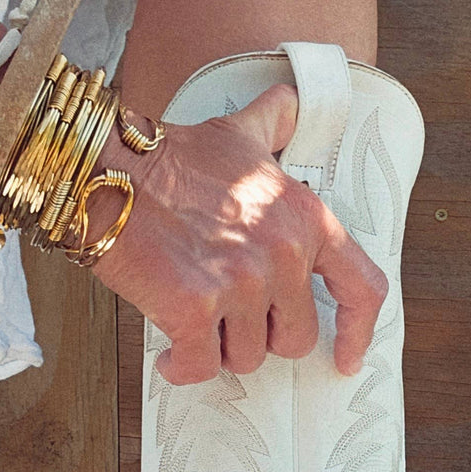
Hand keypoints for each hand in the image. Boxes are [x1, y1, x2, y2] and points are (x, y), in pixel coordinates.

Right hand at [90, 84, 388, 384]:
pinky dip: (183, 366)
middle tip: (230, 318)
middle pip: (295, 336)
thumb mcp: (238, 134)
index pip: (362, 289)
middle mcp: (282, 255)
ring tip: (194, 320)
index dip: (357, 332)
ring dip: (219, 347)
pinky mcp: (194, 309)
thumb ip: (275, 124)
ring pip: (247, 356)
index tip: (346, 357)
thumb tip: (291, 104)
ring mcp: (240, 284)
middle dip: (263, 335)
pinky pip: (201, 366)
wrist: (108, 172)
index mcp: (305, 220)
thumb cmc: (170, 159)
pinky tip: (171, 354)